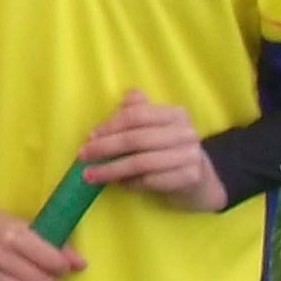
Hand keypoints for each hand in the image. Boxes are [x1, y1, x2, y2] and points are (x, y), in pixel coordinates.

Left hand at [79, 89, 227, 212]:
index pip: (136, 115)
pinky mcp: (190, 177)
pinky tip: (120, 184)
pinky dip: (131, 183)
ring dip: (112, 170)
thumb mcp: (154, 128)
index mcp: (175, 114)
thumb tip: (127, 96)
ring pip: (142, 162)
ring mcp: (191, 155)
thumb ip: (139, 111)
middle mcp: (186, 132)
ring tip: (91, 175)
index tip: (89, 136)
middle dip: (105, 148)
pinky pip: (151, 180)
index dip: (109, 126)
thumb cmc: (166, 150)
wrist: (198, 180)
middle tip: (83, 156)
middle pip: (136, 139)